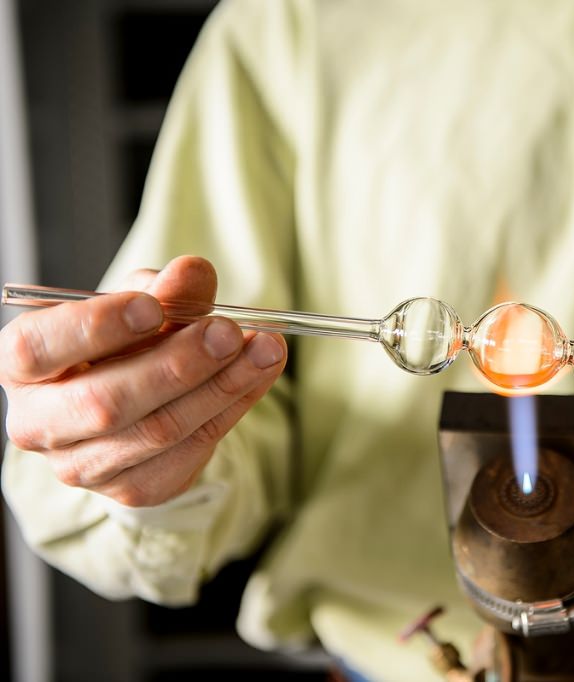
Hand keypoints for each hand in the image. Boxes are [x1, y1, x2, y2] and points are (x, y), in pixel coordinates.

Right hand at [0, 256, 286, 505]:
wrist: (138, 402)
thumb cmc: (125, 343)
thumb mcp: (141, 304)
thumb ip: (164, 290)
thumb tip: (191, 273)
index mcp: (20, 365)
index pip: (38, 348)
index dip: (95, 327)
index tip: (153, 307)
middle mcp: (37, 423)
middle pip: (105, 402)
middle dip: (176, 364)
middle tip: (228, 332)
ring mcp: (82, 465)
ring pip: (157, 430)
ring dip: (221, 386)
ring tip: (265, 349)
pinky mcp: (132, 488)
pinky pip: (189, 451)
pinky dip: (232, 408)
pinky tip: (259, 375)